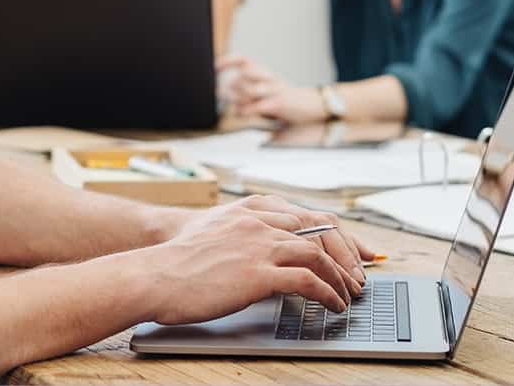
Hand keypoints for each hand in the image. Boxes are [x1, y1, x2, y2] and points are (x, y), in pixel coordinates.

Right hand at [142, 194, 376, 325]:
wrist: (153, 274)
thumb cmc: (177, 261)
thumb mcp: (214, 232)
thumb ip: (244, 233)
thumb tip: (266, 253)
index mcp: (250, 208)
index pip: (308, 214)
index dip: (337, 233)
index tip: (355, 250)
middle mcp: (259, 220)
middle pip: (321, 229)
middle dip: (347, 254)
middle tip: (360, 276)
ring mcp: (259, 244)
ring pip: (318, 253)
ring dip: (340, 276)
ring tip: (348, 294)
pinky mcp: (258, 272)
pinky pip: (307, 280)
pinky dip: (326, 293)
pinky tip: (331, 304)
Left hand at [217, 56, 329, 123]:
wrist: (317, 107)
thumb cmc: (290, 102)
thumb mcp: (268, 94)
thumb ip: (248, 92)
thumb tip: (226, 92)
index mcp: (266, 74)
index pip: (245, 59)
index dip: (228, 61)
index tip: (214, 67)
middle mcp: (270, 78)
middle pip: (244, 73)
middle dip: (231, 86)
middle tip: (222, 95)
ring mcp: (276, 89)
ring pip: (250, 87)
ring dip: (238, 97)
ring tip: (235, 106)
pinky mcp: (280, 102)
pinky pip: (259, 104)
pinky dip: (248, 109)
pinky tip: (243, 113)